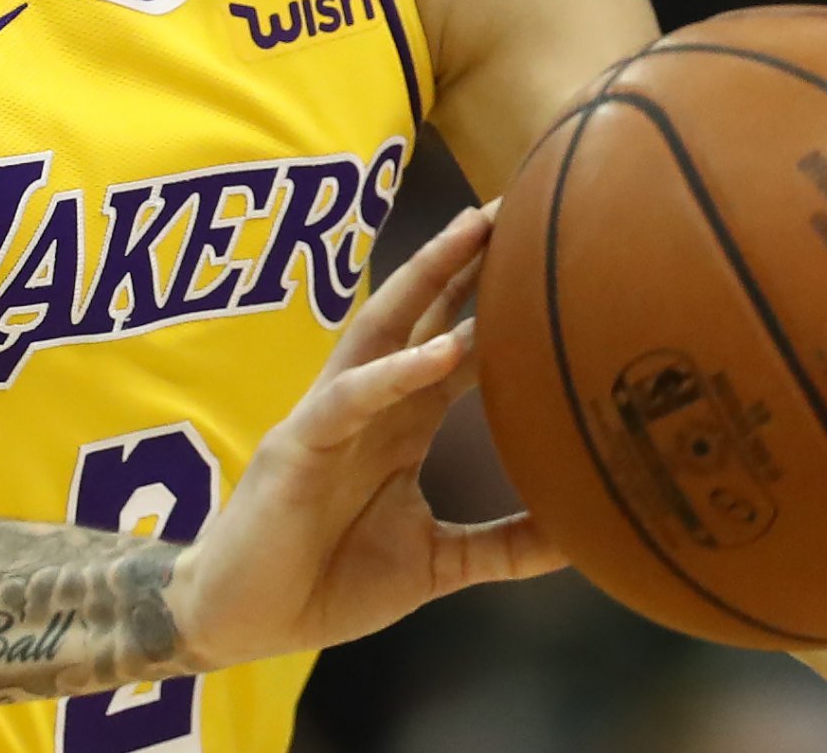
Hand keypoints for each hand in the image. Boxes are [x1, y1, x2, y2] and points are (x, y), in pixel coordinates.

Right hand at [167, 204, 565, 669]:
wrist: (243, 621)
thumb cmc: (330, 581)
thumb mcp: (436, 564)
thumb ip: (503, 545)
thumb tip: (582, 538)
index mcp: (401, 420)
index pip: (455, 341)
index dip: (495, 299)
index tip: (549, 251)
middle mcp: (369, 403)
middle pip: (420, 312)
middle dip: (463, 258)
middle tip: (515, 204)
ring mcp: (331, 416)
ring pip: (380, 329)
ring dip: (425, 278)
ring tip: (471, 234)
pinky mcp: (299, 444)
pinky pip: (351, 399)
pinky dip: (396, 374)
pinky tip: (441, 353)